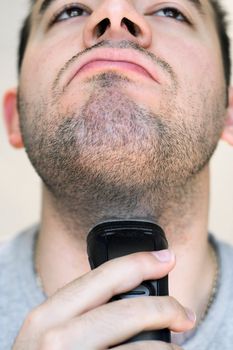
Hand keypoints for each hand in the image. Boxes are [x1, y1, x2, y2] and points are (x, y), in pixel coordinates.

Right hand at [13, 250, 194, 348]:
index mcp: (46, 316)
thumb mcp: (49, 332)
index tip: (166, 258)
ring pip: (144, 347)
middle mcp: (57, 340)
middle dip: (165, 307)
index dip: (139, 263)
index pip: (102, 277)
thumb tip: (129, 293)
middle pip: (129, 311)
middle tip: (184, 314)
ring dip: (167, 347)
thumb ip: (79, 311)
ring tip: (173, 348)